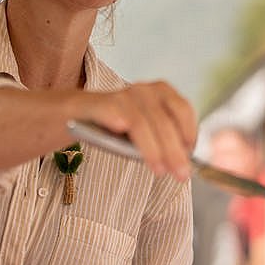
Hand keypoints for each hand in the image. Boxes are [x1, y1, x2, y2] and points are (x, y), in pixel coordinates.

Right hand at [80, 81, 196, 178]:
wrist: (73, 115)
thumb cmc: (115, 128)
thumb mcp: (145, 133)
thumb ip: (163, 141)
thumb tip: (182, 164)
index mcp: (159, 92)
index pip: (182, 109)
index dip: (189, 132)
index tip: (191, 156)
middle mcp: (142, 90)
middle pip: (162, 120)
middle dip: (174, 150)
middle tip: (181, 175)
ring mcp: (117, 96)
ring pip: (139, 121)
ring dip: (151, 147)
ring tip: (158, 169)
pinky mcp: (92, 103)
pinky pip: (106, 108)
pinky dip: (114, 115)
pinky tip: (121, 126)